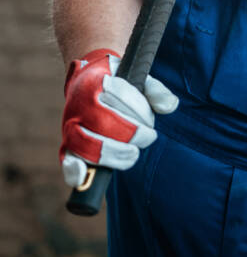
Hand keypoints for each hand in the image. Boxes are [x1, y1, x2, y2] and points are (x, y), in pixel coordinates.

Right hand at [59, 49, 178, 188]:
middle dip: (132, 134)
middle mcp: (79, 103)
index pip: (120, 95)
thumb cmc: (118, 84)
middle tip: (147, 137)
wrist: (86, 82)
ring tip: (133, 154)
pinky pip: (66, 159)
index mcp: (96, 81)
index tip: (151, 121)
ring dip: (114, 154)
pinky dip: (73, 171)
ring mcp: (71, 124)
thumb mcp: (138, 79)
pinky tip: (83, 177)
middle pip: (105, 124)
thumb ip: (156, 90)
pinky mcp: (68, 144)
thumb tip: (169, 106)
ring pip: (88, 144)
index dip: (141, 110)